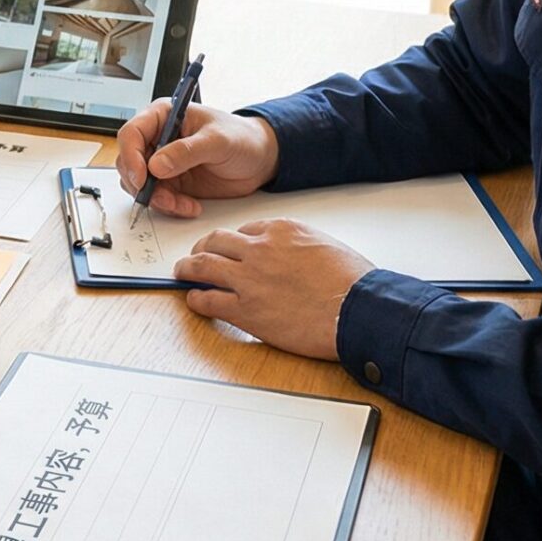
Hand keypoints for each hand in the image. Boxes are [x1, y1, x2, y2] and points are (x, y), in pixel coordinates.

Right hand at [114, 101, 279, 217]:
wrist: (259, 161)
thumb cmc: (242, 138)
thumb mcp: (217, 140)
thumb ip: (187, 151)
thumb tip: (157, 165)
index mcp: (164, 116)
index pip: (132, 133)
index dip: (131, 156)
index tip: (142, 177)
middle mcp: (157, 139)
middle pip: (129, 162)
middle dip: (142, 184)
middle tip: (163, 197)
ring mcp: (162, 163)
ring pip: (139, 185)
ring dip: (157, 199)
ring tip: (182, 204)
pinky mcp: (171, 183)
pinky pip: (156, 199)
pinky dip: (169, 207)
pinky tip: (190, 206)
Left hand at [172, 218, 371, 359]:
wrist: (358, 310)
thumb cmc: (353, 282)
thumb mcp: (326, 245)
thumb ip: (299, 245)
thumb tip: (290, 255)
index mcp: (281, 230)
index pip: (245, 230)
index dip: (235, 241)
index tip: (231, 249)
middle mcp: (259, 249)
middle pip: (217, 241)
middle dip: (203, 246)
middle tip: (197, 253)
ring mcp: (248, 279)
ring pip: (203, 265)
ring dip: (188, 267)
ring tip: (182, 271)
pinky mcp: (245, 309)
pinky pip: (208, 299)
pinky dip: (196, 298)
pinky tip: (194, 299)